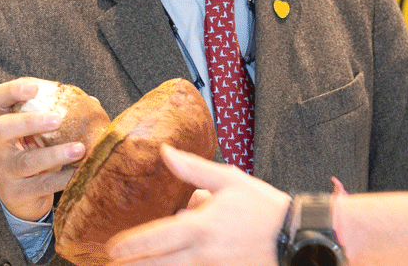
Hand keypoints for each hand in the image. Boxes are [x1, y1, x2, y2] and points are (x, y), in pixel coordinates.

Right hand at [0, 77, 86, 220]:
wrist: (21, 195)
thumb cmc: (34, 151)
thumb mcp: (40, 131)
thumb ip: (60, 113)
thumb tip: (91, 103)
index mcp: (1, 121)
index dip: (12, 90)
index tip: (34, 87)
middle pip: (3, 128)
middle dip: (30, 122)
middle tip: (57, 119)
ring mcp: (3, 170)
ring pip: (25, 161)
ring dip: (54, 154)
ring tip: (80, 149)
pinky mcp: (14, 192)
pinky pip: (40, 185)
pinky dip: (62, 179)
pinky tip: (79, 173)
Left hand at [106, 145, 289, 265]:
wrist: (293, 236)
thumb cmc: (263, 207)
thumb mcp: (229, 180)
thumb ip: (194, 169)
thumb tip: (166, 153)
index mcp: (200, 227)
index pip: (156, 239)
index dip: (132, 246)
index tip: (113, 248)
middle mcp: (202, 253)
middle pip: (159, 264)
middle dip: (134, 265)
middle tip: (113, 264)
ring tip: (137, 265)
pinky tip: (173, 264)